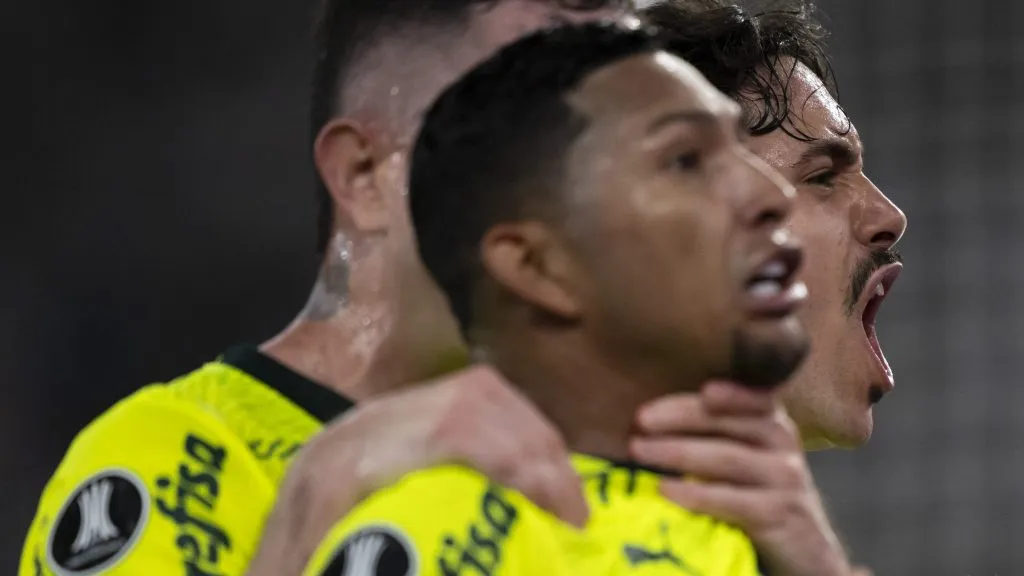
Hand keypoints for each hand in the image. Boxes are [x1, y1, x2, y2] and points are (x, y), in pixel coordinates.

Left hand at [246, 365, 585, 575]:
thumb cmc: (291, 570)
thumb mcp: (330, 570)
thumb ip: (389, 557)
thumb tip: (489, 555)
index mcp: (345, 469)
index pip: (454, 429)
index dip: (523, 460)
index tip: (567, 517)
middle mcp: (357, 430)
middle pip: (469, 398)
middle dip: (538, 446)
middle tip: (573, 510)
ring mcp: (367, 423)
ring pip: (468, 392)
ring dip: (527, 435)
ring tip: (559, 493)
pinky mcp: (377, 431)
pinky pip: (455, 407)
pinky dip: (503, 433)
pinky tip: (522, 478)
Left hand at [629, 381, 853, 575]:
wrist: (804, 551)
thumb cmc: (758, 496)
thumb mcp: (745, 457)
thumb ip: (714, 432)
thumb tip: (650, 416)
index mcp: (770, 422)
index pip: (750, 396)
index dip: (730, 392)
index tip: (703, 389)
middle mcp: (782, 443)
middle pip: (730, 421)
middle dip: (681, 416)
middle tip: (640, 419)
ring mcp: (785, 479)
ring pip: (727, 457)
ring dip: (677, 451)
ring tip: (639, 449)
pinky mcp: (779, 515)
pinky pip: (732, 500)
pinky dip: (696, 493)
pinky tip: (665, 489)